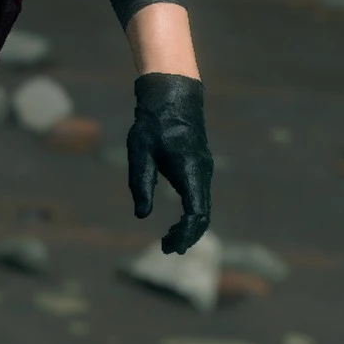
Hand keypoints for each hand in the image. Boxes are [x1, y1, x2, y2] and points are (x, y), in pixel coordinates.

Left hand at [127, 71, 212, 253]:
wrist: (172, 94)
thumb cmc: (154, 122)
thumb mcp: (140, 152)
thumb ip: (141, 184)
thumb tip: (142, 214)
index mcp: (190, 170)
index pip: (195, 214)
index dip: (184, 234)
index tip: (168, 247)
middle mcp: (202, 172)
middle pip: (203, 215)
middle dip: (188, 236)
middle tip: (168, 250)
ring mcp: (203, 168)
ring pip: (204, 206)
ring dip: (190, 226)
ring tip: (171, 241)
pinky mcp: (199, 165)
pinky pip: (200, 196)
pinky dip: (192, 214)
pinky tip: (178, 221)